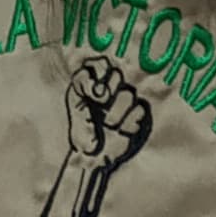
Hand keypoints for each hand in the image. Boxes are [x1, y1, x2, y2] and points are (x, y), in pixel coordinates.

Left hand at [62, 57, 156, 173]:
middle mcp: (114, 85)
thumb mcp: (75, 102)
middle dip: (106, 94)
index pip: (101, 63)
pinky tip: (120, 131)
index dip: (99, 74)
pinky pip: (138, 110)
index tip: (92, 94)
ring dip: (115, 114)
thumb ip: (83, 84)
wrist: (92, 153)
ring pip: (128, 94)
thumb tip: (99, 86)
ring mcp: (128, 99)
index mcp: (96, 79)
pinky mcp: (140, 113)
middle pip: (117, 75)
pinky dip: (127, 123)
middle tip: (99, 107)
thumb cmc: (82, 125)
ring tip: (108, 125)